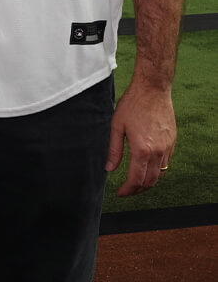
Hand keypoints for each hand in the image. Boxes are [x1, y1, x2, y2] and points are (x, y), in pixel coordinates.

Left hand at [104, 81, 175, 195]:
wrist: (152, 89)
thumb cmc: (133, 104)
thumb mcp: (117, 126)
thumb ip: (114, 150)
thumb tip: (109, 169)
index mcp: (142, 150)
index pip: (136, 180)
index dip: (127, 190)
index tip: (119, 193)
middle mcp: (157, 152)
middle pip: (150, 182)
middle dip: (137, 190)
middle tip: (127, 190)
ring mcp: (167, 147)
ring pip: (160, 174)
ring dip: (148, 182)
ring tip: (136, 181)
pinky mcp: (173, 142)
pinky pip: (166, 163)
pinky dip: (157, 170)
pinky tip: (147, 167)